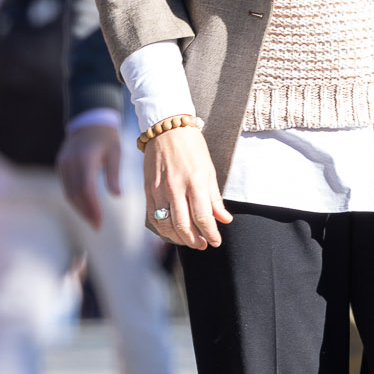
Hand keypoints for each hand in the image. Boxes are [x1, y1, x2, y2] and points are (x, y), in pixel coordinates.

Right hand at [57, 120, 125, 228]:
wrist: (90, 120)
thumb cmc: (107, 137)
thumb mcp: (115, 153)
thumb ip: (114, 174)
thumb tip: (116, 196)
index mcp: (85, 158)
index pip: (86, 189)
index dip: (92, 207)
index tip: (100, 221)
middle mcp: (71, 161)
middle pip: (75, 193)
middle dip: (86, 211)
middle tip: (97, 226)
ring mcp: (63, 163)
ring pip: (68, 191)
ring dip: (79, 207)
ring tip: (92, 220)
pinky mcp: (61, 164)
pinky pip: (66, 185)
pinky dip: (74, 198)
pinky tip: (84, 206)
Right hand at [142, 123, 229, 248]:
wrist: (166, 127)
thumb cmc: (192, 147)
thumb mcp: (209, 170)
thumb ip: (215, 198)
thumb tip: (224, 219)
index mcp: (195, 181)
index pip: (203, 217)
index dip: (211, 234)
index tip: (216, 241)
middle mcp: (175, 188)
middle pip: (184, 226)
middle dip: (195, 241)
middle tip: (203, 245)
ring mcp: (159, 190)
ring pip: (166, 225)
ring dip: (178, 239)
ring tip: (189, 241)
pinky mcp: (148, 190)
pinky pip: (153, 217)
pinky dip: (163, 229)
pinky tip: (172, 232)